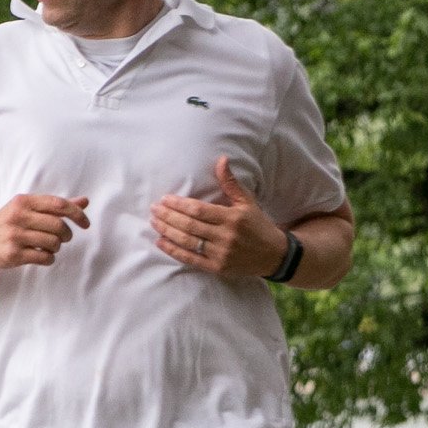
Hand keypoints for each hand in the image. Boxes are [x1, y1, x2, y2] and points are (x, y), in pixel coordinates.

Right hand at [0, 193, 89, 268]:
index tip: (85, 224)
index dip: (77, 214)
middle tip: (63, 238)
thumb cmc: (8, 223)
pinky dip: (49, 258)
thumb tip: (84, 201)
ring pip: (53, 243)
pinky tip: (43, 256)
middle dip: (66, 235)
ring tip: (50, 247)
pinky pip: (44, 257)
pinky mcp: (12, 254)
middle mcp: (18, 217)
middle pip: (58, 226)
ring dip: (57, 247)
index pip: (59, 205)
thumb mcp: (27, 209)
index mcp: (23, 201)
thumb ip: (54, 206)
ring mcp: (14, 236)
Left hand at [150, 156, 288, 276]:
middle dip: (168, 216)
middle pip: (189, 225)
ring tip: (154, 222)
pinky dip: (173, 250)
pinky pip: (190, 258)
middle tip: (153, 209)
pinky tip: (160, 241)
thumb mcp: (247, 202)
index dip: (179, 205)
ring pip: (187, 241)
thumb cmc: (258, 225)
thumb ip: (231, 183)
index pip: (199, 210)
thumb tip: (221, 159)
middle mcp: (226, 236)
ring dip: (167, 231)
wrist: (274, 255)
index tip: (164, 199)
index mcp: (232, 218)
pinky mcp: (216, 267)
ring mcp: (220, 254)